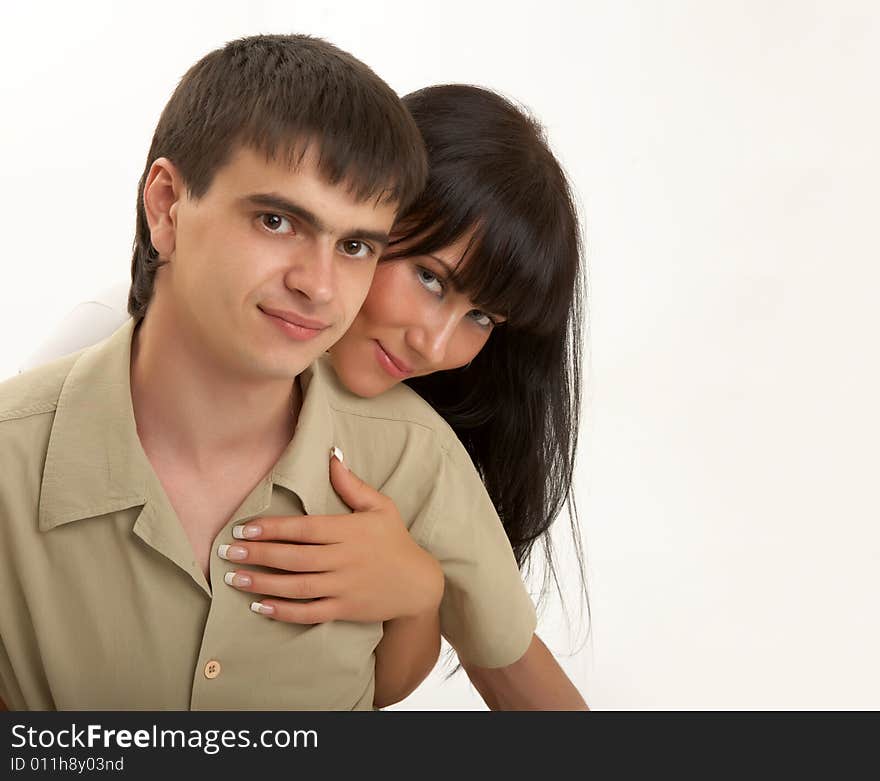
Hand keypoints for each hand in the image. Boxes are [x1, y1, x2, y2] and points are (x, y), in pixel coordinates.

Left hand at [217, 450, 444, 623]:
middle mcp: (343, 559)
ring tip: (234, 579)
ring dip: (262, 583)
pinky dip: (283, 612)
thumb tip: (331, 456)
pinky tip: (259, 606)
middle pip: (293, 558)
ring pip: (296, 586)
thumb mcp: (381, 507)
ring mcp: (343, 586)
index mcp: (349, 531)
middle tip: (227, 553)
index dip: (272, 529)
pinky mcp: (344, 609)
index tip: (244, 528)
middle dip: (257, 555)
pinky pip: (309, 612)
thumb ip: (352, 485)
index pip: (304, 529)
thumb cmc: (395, 540)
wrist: (418, 584)